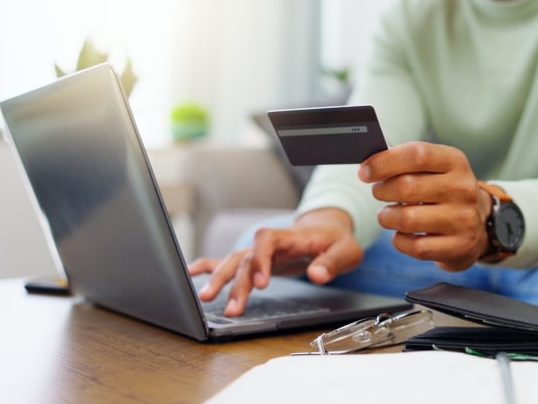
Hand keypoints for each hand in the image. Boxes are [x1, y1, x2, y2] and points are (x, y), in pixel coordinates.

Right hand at [187, 208, 363, 316]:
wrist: (328, 230)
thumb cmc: (336, 240)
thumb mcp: (345, 251)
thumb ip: (331, 263)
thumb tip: (316, 275)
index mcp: (290, 236)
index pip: (267, 241)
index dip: (261, 260)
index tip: (261, 283)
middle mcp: (270, 243)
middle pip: (246, 257)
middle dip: (235, 281)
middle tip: (230, 307)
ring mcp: (260, 251)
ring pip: (234, 262)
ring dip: (220, 279)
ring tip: (206, 298)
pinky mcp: (256, 260)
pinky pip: (229, 260)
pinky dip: (209, 265)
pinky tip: (191, 273)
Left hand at [358, 141, 491, 270]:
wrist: (477, 225)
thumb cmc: (443, 191)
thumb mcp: (435, 168)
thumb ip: (406, 162)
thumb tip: (369, 164)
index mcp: (455, 162)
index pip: (417, 154)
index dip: (384, 162)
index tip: (365, 172)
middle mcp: (463, 189)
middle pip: (407, 187)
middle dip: (382, 190)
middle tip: (378, 192)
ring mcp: (463, 219)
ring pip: (407, 219)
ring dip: (387, 217)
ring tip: (387, 215)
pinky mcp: (458, 247)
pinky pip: (414, 246)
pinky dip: (399, 241)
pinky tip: (403, 234)